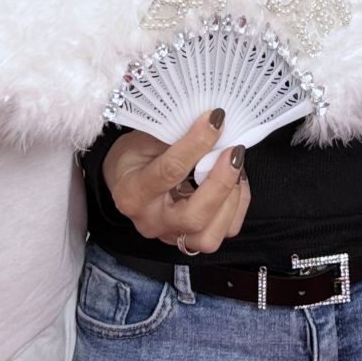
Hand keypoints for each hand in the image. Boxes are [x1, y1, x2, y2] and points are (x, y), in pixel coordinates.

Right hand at [103, 110, 250, 254]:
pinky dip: (237, 206)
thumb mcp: (144, 138)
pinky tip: (235, 181)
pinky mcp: (190, 241)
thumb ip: (174, 135)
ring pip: (211, 234)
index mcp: (132, 193)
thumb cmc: (134, 156)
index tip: (216, 120)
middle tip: (234, 151)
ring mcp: (171, 235)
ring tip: (234, 165)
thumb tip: (212, 123)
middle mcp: (151, 221)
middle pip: (194, 216)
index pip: (170, 171)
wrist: (125, 181)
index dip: (197, 143)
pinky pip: (224, 231)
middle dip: (221, 183)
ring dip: (232, 198)